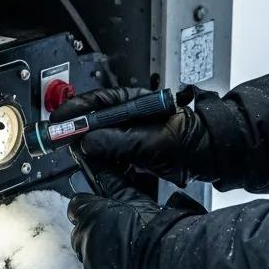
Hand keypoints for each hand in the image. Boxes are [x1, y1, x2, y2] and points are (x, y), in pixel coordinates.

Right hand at [53, 86, 213, 185]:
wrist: (209, 157)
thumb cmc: (190, 141)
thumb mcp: (151, 141)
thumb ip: (118, 141)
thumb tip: (88, 142)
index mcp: (134, 102)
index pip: (97, 102)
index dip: (75, 111)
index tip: (59, 120)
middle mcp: (129, 116)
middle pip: (94, 120)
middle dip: (76, 130)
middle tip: (59, 139)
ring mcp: (130, 133)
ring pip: (100, 138)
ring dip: (87, 148)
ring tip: (76, 154)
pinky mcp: (132, 150)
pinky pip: (109, 154)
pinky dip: (100, 161)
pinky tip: (95, 166)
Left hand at [68, 171, 206, 268]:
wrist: (162, 261)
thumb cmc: (151, 227)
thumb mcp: (133, 198)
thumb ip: (113, 184)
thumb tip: (103, 172)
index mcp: (89, 213)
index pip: (77, 204)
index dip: (89, 206)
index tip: (100, 208)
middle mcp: (83, 235)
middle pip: (80, 228)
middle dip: (93, 227)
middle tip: (115, 228)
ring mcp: (88, 258)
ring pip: (86, 249)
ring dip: (97, 246)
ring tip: (121, 246)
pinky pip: (94, 267)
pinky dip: (104, 265)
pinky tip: (123, 261)